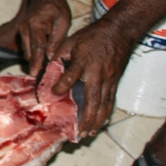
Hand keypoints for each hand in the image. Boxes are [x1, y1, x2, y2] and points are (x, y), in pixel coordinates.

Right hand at [18, 0, 70, 76]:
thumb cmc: (56, 7)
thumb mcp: (63, 22)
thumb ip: (57, 40)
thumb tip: (51, 57)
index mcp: (36, 24)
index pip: (37, 47)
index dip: (37, 62)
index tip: (36, 73)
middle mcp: (24, 28)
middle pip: (30, 52)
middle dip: (36, 64)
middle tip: (46, 77)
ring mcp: (21, 31)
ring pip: (28, 52)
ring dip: (36, 60)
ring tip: (47, 70)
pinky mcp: (22, 34)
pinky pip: (28, 48)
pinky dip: (35, 55)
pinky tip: (44, 59)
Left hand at [50, 19, 133, 134]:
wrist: (119, 31)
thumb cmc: (92, 36)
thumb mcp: (71, 41)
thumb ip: (59, 55)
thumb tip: (47, 69)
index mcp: (83, 61)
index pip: (72, 76)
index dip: (62, 85)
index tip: (53, 94)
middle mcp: (97, 74)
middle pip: (92, 99)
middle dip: (86, 118)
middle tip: (79, 132)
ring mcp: (108, 80)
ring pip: (103, 104)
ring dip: (96, 121)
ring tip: (89, 134)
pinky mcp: (114, 82)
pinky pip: (110, 101)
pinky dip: (106, 114)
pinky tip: (100, 123)